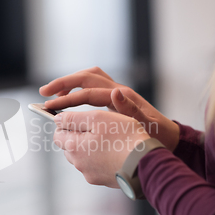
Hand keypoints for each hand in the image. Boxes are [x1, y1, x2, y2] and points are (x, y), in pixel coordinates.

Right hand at [39, 67, 179, 150]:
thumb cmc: (158, 135)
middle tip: (44, 93)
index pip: (88, 92)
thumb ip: (130, 110)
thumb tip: (116, 93)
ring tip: (53, 95)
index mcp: (123, 97)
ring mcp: (116, 92)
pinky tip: (69, 100)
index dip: (68, 98)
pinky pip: (92, 86)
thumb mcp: (146, 126)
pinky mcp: (115, 98)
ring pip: (88, 77)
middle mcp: (118, 90)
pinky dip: (78, 88)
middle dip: (63, 83)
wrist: (169, 137)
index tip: (51, 106)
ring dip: (70, 83)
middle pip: (85, 77)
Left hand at [52, 110, 149, 188]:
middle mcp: (78, 164)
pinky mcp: (103, 180)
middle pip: (69, 147)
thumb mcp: (98, 118)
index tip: (78, 118)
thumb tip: (58, 119)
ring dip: (89, 148)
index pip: (57, 134)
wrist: (146, 163)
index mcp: (74, 147)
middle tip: (97, 128)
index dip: (66, 124)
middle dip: (78, 136)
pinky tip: (114, 152)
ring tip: (108, 140)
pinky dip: (101, 158)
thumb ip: (74, 118)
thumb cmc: (124, 137)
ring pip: (82, 157)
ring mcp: (90, 174)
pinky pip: (95, 166)